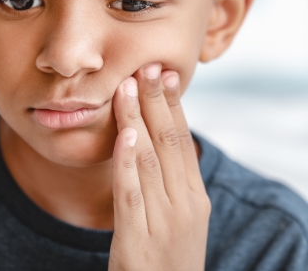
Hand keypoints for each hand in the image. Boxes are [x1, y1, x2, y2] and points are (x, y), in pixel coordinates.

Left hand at [109, 63, 210, 270]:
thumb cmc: (167, 254)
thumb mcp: (178, 215)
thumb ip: (169, 180)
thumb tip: (152, 137)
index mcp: (195, 196)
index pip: (183, 140)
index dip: (174, 105)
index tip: (165, 75)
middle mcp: (184, 205)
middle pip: (169, 142)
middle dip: (157, 101)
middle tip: (149, 67)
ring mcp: (164, 224)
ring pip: (149, 160)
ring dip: (137, 120)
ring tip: (128, 86)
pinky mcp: (138, 243)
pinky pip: (131, 194)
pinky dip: (128, 163)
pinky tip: (124, 136)